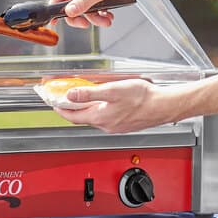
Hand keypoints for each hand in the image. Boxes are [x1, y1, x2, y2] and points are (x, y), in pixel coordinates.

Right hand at [49, 0, 157, 27]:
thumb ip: (84, 2)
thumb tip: (69, 12)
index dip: (57, 9)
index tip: (55, 22)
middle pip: (72, 4)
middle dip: (82, 16)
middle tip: (87, 24)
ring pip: (85, 8)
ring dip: (95, 17)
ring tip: (106, 21)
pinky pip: (95, 7)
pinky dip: (101, 14)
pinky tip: (109, 16)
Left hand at [53, 79, 178, 132]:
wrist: (164, 106)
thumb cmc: (143, 99)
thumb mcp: (112, 90)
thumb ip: (89, 93)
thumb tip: (71, 95)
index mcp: (100, 118)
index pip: (73, 116)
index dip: (60, 109)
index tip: (52, 103)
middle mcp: (106, 125)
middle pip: (82, 118)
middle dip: (70, 109)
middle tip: (63, 99)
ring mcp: (116, 126)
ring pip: (94, 118)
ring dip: (84, 109)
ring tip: (80, 97)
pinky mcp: (124, 124)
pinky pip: (105, 118)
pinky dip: (98, 110)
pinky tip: (102, 102)